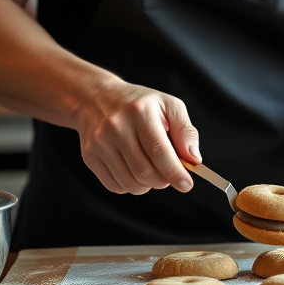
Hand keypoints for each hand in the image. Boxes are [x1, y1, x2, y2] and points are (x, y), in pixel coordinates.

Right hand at [76, 79, 200, 195]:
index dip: (175, 172)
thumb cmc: (139, 104)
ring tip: (151, 169)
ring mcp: (100, 142)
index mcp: (139, 111)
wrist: (96, 97)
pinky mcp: (89, 156)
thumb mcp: (168, 105)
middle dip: (163, 180)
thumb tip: (194, 159)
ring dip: (147, 185)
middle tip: (168, 174)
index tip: (186, 184)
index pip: (159, 151)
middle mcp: (116, 126)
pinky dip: (130, 186)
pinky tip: (133, 170)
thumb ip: (185, 131)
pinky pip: (115, 186)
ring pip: (130, 183)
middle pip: (144, 172)